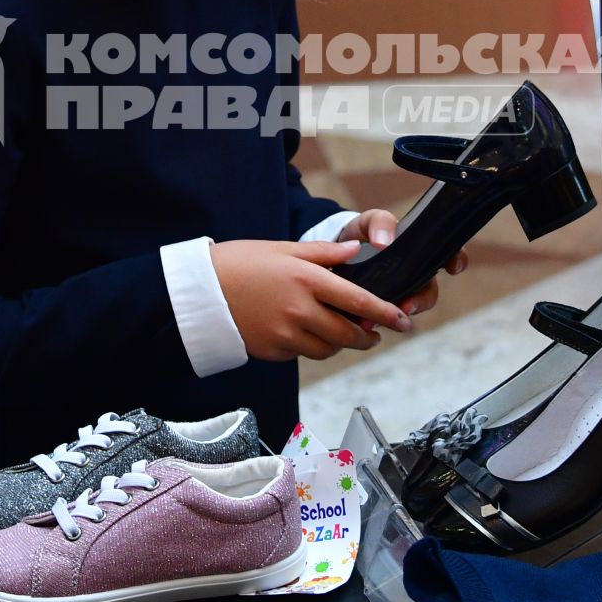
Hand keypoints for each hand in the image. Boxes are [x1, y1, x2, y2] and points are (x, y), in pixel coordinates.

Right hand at [211, 239, 412, 361]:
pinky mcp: (273, 350)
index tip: (402, 319)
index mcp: (306, 279)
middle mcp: (300, 310)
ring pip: (328, 348)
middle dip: (367, 336)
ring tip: (340, 331)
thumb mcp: (283, 248)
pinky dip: (311, 346)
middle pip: (348, 334)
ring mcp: (285, 334)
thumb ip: (324, 252)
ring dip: (340, 343)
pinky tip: (305, 332)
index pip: (358, 300)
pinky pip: (302, 353)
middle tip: (374, 333)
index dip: (385, 312)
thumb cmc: (240, 263)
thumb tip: (356, 252)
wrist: (199, 291)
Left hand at [337, 208, 467, 327]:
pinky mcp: (383, 306)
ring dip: (398, 315)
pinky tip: (363, 322)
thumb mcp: (371, 220)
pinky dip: (377, 321)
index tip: (453, 267)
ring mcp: (401, 291)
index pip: (449, 254)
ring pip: (410, 308)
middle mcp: (416, 274)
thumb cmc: (364, 232)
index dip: (457, 260)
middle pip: (430, 291)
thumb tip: (384, 243)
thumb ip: (381, 223)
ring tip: (381, 318)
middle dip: (422, 301)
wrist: (337, 251)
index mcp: (420, 250)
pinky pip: (387, 317)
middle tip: (407, 307)